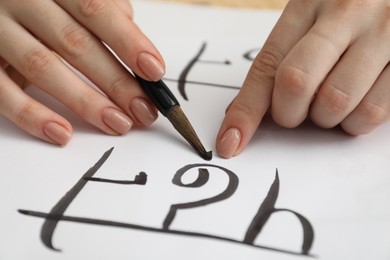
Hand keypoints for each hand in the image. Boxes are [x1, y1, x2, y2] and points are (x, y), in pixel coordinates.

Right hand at [0, 0, 164, 144]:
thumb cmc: (44, 0)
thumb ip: (104, 12)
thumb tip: (137, 47)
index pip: (94, 10)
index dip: (128, 41)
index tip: (155, 71)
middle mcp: (21, 0)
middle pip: (75, 44)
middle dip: (116, 81)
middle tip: (144, 110)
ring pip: (43, 67)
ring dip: (86, 102)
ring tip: (118, 124)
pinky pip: (2, 92)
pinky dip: (32, 116)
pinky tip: (62, 134)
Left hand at [216, 0, 389, 157]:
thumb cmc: (347, 11)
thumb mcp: (309, 20)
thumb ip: (280, 61)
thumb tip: (242, 114)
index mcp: (309, 3)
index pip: (267, 67)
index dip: (245, 112)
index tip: (230, 143)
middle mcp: (347, 14)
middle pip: (295, 83)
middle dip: (289, 113)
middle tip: (298, 110)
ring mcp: (384, 34)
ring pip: (336, 103)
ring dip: (327, 118)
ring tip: (333, 98)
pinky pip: (375, 112)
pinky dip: (358, 120)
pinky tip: (360, 99)